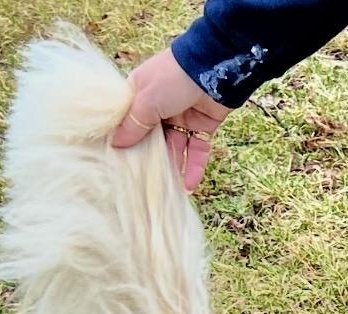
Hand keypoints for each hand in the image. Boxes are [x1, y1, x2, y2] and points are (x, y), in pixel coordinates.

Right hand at [112, 49, 229, 190]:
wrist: (211, 69)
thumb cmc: (171, 79)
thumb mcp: (146, 101)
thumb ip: (133, 125)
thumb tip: (116, 144)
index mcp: (140, 94)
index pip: (129, 121)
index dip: (126, 139)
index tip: (120, 161)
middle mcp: (160, 107)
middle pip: (153, 138)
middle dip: (150, 159)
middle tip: (143, 182)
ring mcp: (182, 117)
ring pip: (176, 147)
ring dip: (173, 167)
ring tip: (166, 190)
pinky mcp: (203, 126)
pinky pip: (197, 150)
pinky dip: (194, 167)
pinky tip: (189, 185)